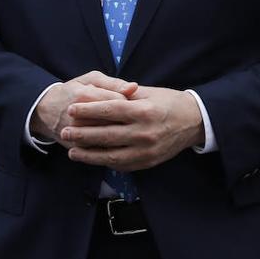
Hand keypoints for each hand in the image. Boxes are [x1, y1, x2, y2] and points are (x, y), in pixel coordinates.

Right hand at [30, 70, 137, 141]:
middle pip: (114, 122)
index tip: (135, 103)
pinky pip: (100, 150)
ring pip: (108, 138)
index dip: (131, 103)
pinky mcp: (76, 146)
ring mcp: (76, 134)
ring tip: (130, 130)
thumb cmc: (75, 90)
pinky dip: (113, 147)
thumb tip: (134, 87)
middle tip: (136, 119)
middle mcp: (79, 117)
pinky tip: (121, 142)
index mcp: (85, 96)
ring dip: (123, 135)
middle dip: (129, 121)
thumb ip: (114, 83)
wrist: (46, 110)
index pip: (118, 102)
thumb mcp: (91, 79)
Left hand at [61, 85, 204, 171]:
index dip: (88, 111)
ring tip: (72, 151)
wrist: (195, 122)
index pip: (109, 111)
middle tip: (64, 132)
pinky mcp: (148, 162)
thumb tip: (96, 96)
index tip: (71, 109)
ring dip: (88, 155)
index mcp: (144, 111)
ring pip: (110, 156)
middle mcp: (144, 132)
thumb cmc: (170, 103)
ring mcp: (146, 150)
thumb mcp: (149, 93)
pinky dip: (105, 162)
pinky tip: (93, 158)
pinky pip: (121, 165)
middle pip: (106, 135)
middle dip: (81, 134)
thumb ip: (124, 96)